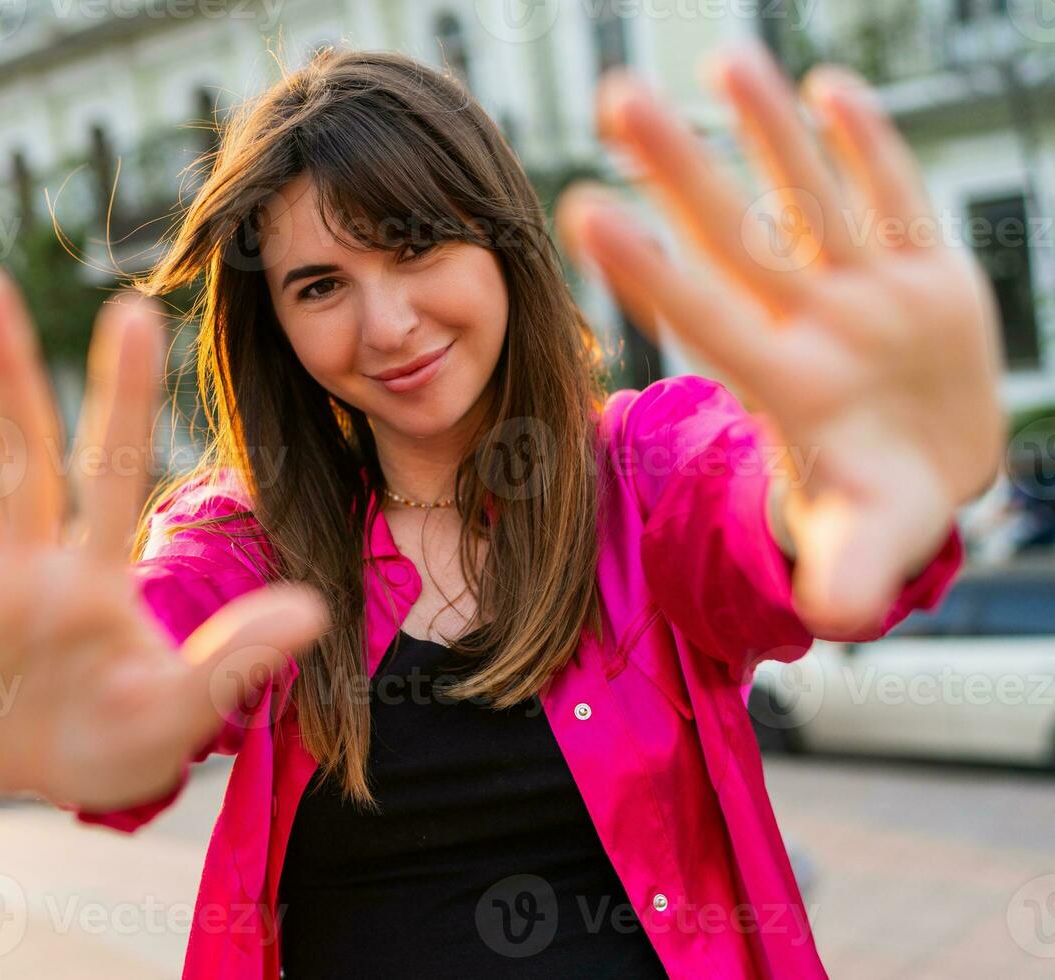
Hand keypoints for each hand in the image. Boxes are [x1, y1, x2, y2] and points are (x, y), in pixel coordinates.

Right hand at [0, 262, 327, 810]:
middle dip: (0, 371)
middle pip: (16, 451)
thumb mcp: (185, 712)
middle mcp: (35, 563)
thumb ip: (238, 660)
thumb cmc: (133, 744)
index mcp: (98, 577)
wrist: (65, 783)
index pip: (111, 467)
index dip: (123, 394)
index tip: (132, 311)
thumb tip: (317, 610)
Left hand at [557, 40, 1004, 636]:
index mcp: (787, 385)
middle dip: (680, 168)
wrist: (932, 469)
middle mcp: (813, 324)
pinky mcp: (923, 269)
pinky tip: (827, 88)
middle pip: (735, 234)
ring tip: (721, 57)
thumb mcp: (873, 542)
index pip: (706, 317)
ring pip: (809, 194)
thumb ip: (848, 570)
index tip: (579, 212)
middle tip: (614, 97)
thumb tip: (828, 618)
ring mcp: (866, 291)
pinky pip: (893, 197)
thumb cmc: (883, 510)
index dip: (649, 270)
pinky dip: (871, 146)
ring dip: (766, 130)